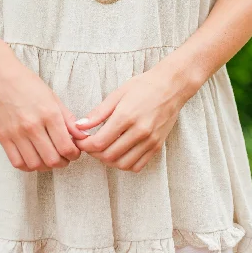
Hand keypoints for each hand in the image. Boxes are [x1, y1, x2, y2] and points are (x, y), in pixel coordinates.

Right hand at [0, 39, 87, 171]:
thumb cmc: (26, 82)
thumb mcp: (52, 96)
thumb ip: (68, 118)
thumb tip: (81, 136)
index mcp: (49, 113)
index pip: (66, 147)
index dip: (74, 155)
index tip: (74, 152)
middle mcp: (33, 125)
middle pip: (52, 160)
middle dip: (63, 162)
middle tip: (64, 157)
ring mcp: (16, 133)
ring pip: (35, 164)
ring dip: (45, 166)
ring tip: (49, 157)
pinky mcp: (3, 137)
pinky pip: (17, 162)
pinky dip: (28, 166)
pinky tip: (33, 158)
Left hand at [72, 64, 192, 172]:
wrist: (172, 86)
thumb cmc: (144, 86)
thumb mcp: (118, 94)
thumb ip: (98, 112)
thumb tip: (79, 126)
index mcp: (126, 116)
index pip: (99, 142)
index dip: (85, 145)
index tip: (80, 141)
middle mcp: (139, 131)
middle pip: (109, 155)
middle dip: (94, 153)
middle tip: (90, 145)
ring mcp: (150, 141)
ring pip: (122, 164)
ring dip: (108, 160)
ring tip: (103, 149)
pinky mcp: (157, 146)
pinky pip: (137, 166)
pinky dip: (125, 164)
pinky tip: (120, 153)